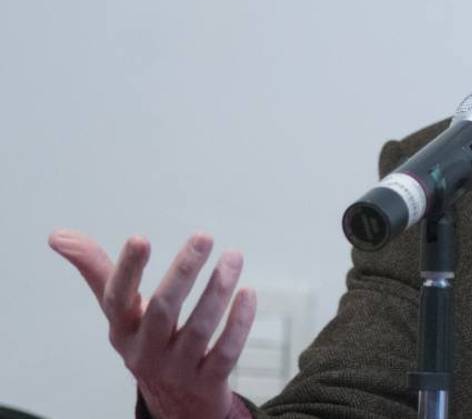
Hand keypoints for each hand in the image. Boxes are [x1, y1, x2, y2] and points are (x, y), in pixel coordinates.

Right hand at [49, 229, 255, 418]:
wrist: (174, 403)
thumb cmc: (146, 341)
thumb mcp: (120, 311)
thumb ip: (96, 270)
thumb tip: (58, 235)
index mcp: (122, 330)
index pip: (118, 299)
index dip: (127, 270)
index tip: (140, 238)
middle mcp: (145, 352)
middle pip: (163, 310)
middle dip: (183, 271)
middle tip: (203, 236)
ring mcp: (177, 370)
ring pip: (198, 330)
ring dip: (217, 290)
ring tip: (233, 256)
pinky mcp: (208, 382)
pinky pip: (225, 352)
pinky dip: (238, 323)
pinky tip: (248, 293)